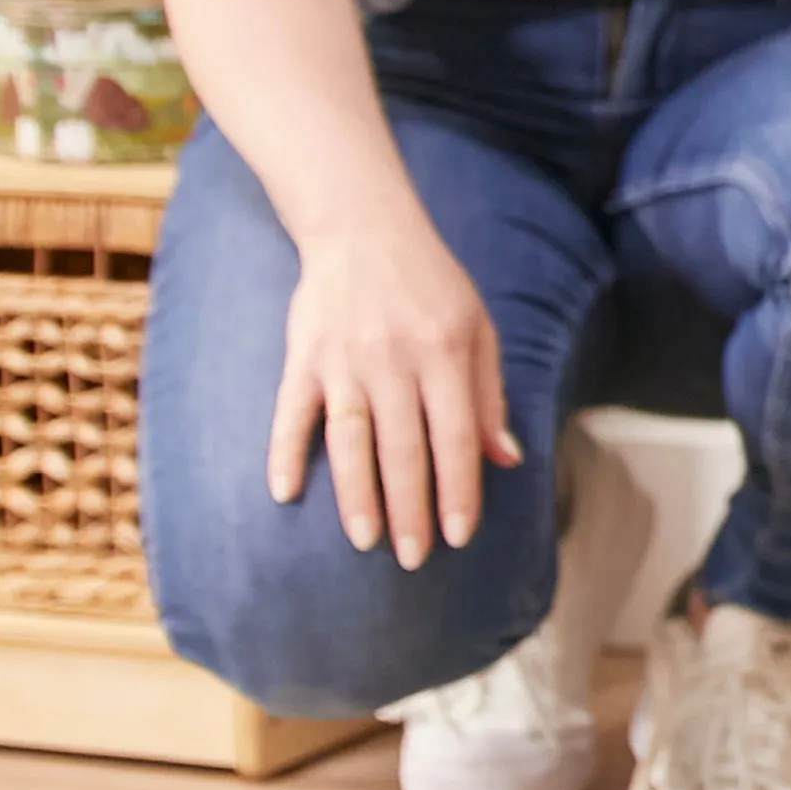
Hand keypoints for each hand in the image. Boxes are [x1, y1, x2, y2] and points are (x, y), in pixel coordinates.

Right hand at [267, 201, 522, 566]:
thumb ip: (489, 395)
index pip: (456, 437)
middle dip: (411, 509)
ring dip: (357, 494)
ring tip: (366, 541)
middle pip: (404, 449)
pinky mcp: (303, 357)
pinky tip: (284, 494)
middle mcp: (395, 361)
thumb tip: (506, 459)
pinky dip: (285, 453)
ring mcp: (344, 361)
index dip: (458, 490)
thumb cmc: (432, 285)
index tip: (458, 536)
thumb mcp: (477, 328)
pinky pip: (291, 412)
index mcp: (446, 354)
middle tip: (413, 560)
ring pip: (350, 440)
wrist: (364, 229)